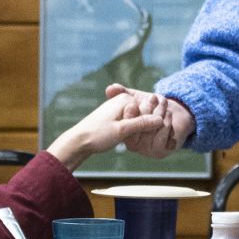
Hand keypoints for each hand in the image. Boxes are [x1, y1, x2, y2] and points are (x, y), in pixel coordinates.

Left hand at [48, 88, 175, 169]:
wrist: (78, 140)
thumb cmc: (98, 135)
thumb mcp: (122, 130)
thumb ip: (142, 124)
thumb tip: (161, 120)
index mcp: (126, 99)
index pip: (150, 110)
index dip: (152, 124)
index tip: (147, 136)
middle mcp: (123, 100)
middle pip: (145, 114)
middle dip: (147, 127)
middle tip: (135, 139)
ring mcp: (119, 107)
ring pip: (139, 119)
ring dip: (140, 130)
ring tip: (131, 140)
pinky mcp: (116, 116)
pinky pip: (132, 122)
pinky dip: (133, 131)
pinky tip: (129, 140)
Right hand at [103, 84, 192, 159]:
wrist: (170, 115)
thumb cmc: (149, 106)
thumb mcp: (134, 97)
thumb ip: (121, 93)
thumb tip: (110, 88)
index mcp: (123, 133)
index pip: (125, 123)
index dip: (132, 110)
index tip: (138, 100)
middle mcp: (132, 145)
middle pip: (139, 126)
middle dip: (148, 108)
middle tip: (154, 97)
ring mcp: (145, 150)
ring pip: (152, 130)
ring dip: (160, 113)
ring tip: (163, 103)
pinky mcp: (159, 152)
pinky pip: (163, 136)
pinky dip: (167, 123)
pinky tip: (168, 116)